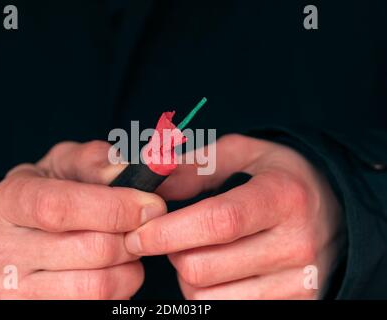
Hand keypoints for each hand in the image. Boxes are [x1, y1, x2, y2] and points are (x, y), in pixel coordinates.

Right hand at [0, 141, 165, 298]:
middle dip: (132, 236)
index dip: (115, 207)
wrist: (12, 238)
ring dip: (130, 266)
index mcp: (10, 200)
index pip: (60, 208)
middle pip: (92, 250)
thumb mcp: (63, 165)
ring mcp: (15, 289)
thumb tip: (129, 172)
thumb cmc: (46, 194)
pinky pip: (98, 306)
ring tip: (125, 248)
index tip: (151, 205)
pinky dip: (120, 288)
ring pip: (100, 285)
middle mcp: (3, 249)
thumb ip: (95, 162)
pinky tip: (111, 269)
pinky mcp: (35, 311)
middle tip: (141, 226)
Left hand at [125, 134, 342, 298]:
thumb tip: (155, 183)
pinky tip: (218, 271)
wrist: (334, 210)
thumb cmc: (280, 178)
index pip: (218, 222)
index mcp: (284, 197)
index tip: (138, 234)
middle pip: (202, 267)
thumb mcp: (244, 155)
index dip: (169, 231)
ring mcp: (298, 281)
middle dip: (172, 252)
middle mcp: (297, 244)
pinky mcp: (295, 303)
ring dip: (187, 275)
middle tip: (176, 236)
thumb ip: (197, 165)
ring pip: (207, 296)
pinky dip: (208, 293)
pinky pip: (226, 310)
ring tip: (201, 251)